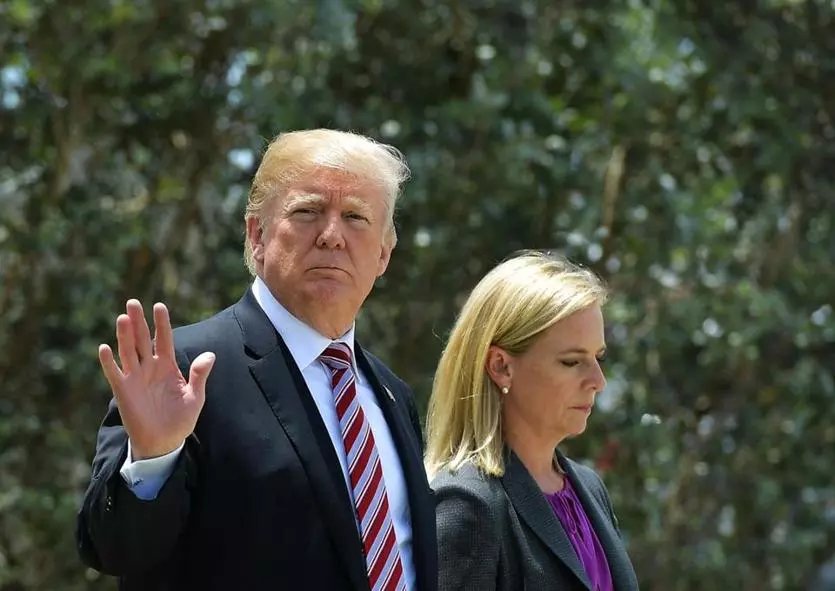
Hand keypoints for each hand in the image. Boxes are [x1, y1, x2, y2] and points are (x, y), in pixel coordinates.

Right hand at [98, 299, 214, 459]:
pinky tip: (105, 347)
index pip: (164, 339)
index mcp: (167, 366)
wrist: (164, 442)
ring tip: (123, 317)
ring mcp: (135, 378)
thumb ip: (199, 375)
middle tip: (133, 302)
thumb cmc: (181, 419)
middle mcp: (149, 368)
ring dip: (124, 335)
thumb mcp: (194, 397)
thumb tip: (209, 354)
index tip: (159, 306)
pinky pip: (114, 373)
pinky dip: (109, 361)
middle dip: (139, 322)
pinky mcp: (123, 391)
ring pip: (128, 352)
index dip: (161, 323)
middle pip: (142, 340)